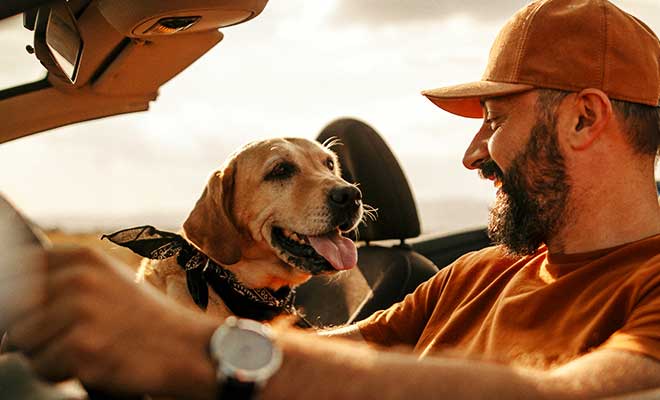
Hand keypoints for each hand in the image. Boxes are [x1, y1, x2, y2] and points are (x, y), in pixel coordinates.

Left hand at [5, 246, 218, 397]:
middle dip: (33, 331)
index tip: (39, 314)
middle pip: (14, 311)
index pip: (16, 273)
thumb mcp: (108, 281)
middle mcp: (79, 280)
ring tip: (86, 350)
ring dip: (46, 353)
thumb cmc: (145, 319)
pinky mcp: (83, 349)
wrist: (187, 348)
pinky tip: (94, 363)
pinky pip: (43, 368)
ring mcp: (81, 314)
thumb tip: (9, 296)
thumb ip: (63, 280)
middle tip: (72, 337)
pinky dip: (63, 373)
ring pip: (22, 342)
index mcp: (82, 259)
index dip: (21, 300)